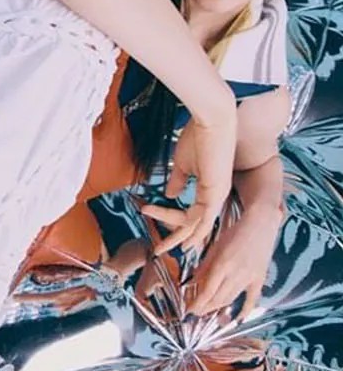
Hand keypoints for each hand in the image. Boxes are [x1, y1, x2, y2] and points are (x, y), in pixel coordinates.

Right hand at [138, 104, 237, 260]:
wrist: (212, 120)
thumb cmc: (198, 136)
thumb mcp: (183, 163)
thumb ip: (178, 181)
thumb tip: (171, 194)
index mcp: (208, 189)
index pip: (188, 212)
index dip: (171, 220)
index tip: (154, 222)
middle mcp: (215, 196)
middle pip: (193, 224)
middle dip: (175, 238)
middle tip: (160, 250)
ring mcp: (217, 196)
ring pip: (197, 225)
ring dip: (179, 238)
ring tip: (163, 249)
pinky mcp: (216, 193)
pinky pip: (204, 219)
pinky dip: (194, 232)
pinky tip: (184, 243)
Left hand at [187, 202, 280, 318]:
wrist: (261, 225)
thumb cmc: (235, 233)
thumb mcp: (215, 246)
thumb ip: (204, 266)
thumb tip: (191, 282)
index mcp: (223, 264)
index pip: (207, 290)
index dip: (198, 303)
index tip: (189, 310)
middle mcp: (236, 273)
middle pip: (218, 298)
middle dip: (205, 307)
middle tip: (195, 312)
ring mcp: (249, 278)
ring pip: (231, 299)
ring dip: (218, 308)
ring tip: (208, 311)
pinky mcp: (259, 279)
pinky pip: (252, 299)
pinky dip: (245, 310)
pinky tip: (237, 319)